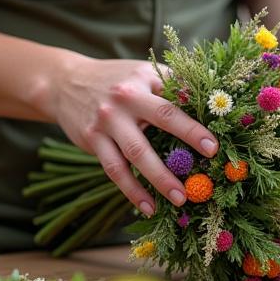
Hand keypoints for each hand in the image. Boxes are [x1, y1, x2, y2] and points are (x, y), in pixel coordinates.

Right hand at [48, 56, 218, 215]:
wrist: (65, 83)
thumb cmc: (116, 81)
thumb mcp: (142, 73)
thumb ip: (173, 84)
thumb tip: (212, 99)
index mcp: (144, 79)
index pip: (176, 99)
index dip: (196, 123)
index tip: (214, 146)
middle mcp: (126, 98)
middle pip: (162, 120)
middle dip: (187, 142)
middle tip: (207, 166)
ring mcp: (107, 120)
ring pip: (136, 153)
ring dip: (159, 179)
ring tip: (179, 199)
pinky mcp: (92, 140)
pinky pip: (114, 170)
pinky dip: (132, 190)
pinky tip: (148, 207)